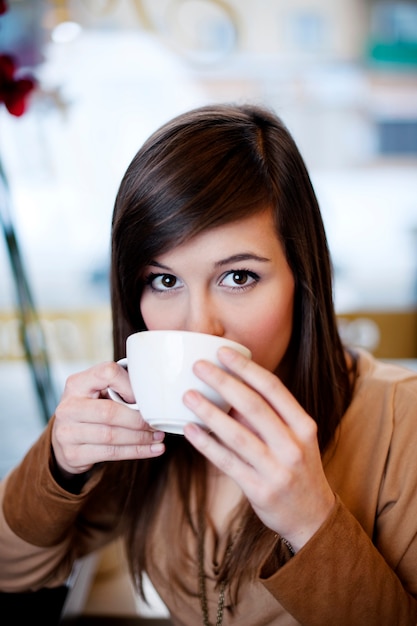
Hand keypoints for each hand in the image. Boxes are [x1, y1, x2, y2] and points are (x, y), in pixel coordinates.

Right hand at [52, 361, 164, 475]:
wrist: (65, 438)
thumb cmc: (90, 409)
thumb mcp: (98, 392)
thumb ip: (119, 389)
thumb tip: (152, 399)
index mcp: (77, 384)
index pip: (107, 374)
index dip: (129, 385)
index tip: (145, 397)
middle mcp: (68, 407)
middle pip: (109, 412)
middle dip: (138, 420)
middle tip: (156, 423)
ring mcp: (67, 433)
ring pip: (111, 436)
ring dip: (140, 438)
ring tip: (158, 436)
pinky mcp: (73, 454)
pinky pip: (110, 454)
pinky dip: (135, 451)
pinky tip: (151, 449)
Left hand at [183, 347, 334, 551]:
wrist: (313, 517)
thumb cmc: (298, 467)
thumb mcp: (295, 438)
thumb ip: (268, 415)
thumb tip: (229, 387)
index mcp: (303, 425)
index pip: (273, 388)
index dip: (246, 368)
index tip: (222, 352)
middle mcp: (293, 445)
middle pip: (253, 406)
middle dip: (223, 382)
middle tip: (198, 367)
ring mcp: (277, 469)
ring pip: (237, 435)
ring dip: (209, 412)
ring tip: (188, 395)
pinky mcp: (260, 490)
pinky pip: (227, 462)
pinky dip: (207, 445)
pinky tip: (190, 430)